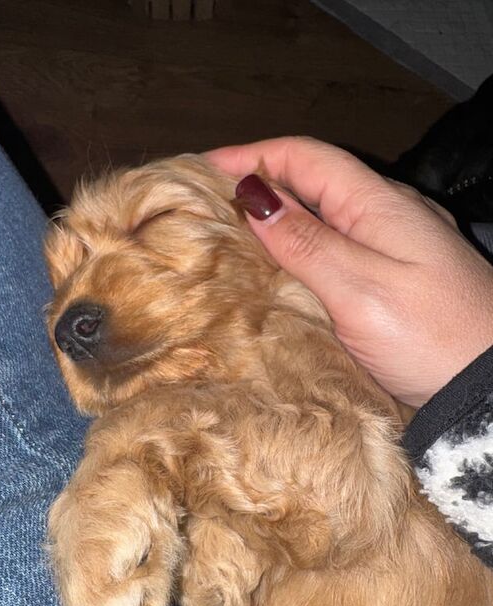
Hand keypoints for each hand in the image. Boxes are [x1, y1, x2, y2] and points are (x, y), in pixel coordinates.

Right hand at [206, 137, 492, 406]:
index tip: (199, 170)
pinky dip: (294, 256)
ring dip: (272, 223)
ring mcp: (391, 251)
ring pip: (320, 220)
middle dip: (256, 187)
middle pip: (311, 184)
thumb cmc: (431, 338)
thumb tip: (253, 197)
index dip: (250, 156)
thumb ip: (307, 242)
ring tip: (226, 240)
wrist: (487, 391)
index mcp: (379, 205)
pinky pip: (332, 254)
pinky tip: (272, 275)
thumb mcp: (360, 288)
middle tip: (203, 209)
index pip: (305, 157)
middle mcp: (385, 218)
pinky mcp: (390, 284)